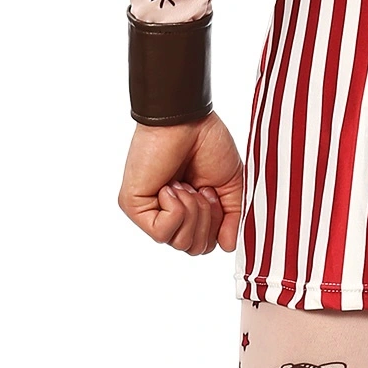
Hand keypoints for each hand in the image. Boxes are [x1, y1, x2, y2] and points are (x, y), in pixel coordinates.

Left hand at [118, 114, 244, 256]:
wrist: (187, 120)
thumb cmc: (207, 143)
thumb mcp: (230, 185)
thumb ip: (233, 218)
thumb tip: (231, 246)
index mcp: (190, 211)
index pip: (207, 244)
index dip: (219, 225)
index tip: (214, 191)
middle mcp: (168, 214)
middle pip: (195, 247)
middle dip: (207, 219)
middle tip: (202, 187)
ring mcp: (150, 212)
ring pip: (180, 242)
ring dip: (192, 210)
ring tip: (185, 183)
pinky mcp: (134, 207)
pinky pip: (162, 232)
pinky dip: (176, 209)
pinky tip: (171, 186)